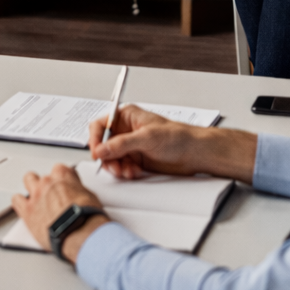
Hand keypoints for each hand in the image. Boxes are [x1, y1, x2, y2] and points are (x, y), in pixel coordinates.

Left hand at [11, 164, 107, 263]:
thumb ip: (78, 191)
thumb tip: (78, 195)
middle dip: (46, 184)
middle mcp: (48, 182)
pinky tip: (23, 207)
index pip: (60, 169)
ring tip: (36, 197)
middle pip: (43, 175)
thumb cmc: (86, 215)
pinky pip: (17, 200)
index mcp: (63, 175)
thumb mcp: (89, 196)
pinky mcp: (27, 210)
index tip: (65, 186)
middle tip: (51, 195)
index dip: (63, 179)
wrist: (77, 231)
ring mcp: (36, 195)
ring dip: (32, 187)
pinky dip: (19, 202)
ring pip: (28, 180)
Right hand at [89, 104, 203, 178]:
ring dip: (116, 167)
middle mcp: (126, 130)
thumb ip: (122, 143)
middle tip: (114, 167)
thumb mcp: (147, 137)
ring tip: (126, 171)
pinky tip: (133, 172)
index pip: (101, 125)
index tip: (97, 153)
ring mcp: (131, 146)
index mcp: (127, 116)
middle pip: (104, 144)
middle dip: (107, 157)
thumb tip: (102, 149)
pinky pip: (121, 167)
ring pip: (111, 158)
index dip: (95, 139)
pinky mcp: (136, 159)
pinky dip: (124, 172)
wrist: (193, 153)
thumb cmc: (177, 136)